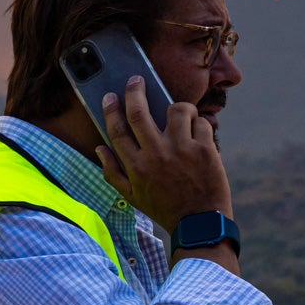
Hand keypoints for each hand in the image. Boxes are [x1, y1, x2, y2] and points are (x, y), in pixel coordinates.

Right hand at [95, 75, 233, 235]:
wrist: (200, 224)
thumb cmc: (165, 208)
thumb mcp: (132, 196)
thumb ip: (112, 172)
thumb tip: (99, 147)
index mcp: (136, 166)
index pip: (117, 130)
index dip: (111, 110)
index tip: (110, 96)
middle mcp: (156, 155)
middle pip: (139, 112)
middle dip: (134, 91)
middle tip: (136, 80)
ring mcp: (182, 150)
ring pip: (177, 109)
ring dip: (178, 107)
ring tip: (180, 114)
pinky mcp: (205, 150)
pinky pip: (201, 122)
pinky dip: (200, 124)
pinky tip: (199, 134)